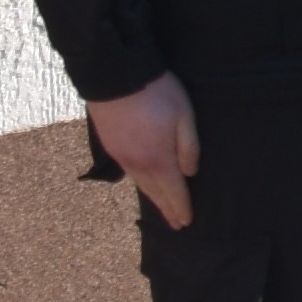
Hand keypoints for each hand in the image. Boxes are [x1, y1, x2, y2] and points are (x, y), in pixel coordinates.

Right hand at [90, 75, 199, 231]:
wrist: (114, 76)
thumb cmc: (157, 94)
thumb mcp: (184, 116)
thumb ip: (189, 147)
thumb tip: (190, 173)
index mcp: (158, 159)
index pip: (173, 191)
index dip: (181, 207)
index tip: (186, 222)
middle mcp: (137, 163)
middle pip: (155, 192)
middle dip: (167, 209)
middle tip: (176, 224)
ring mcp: (120, 155)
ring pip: (140, 183)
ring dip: (153, 198)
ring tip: (162, 208)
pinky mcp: (110, 145)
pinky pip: (129, 172)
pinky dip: (140, 183)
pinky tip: (144, 183)